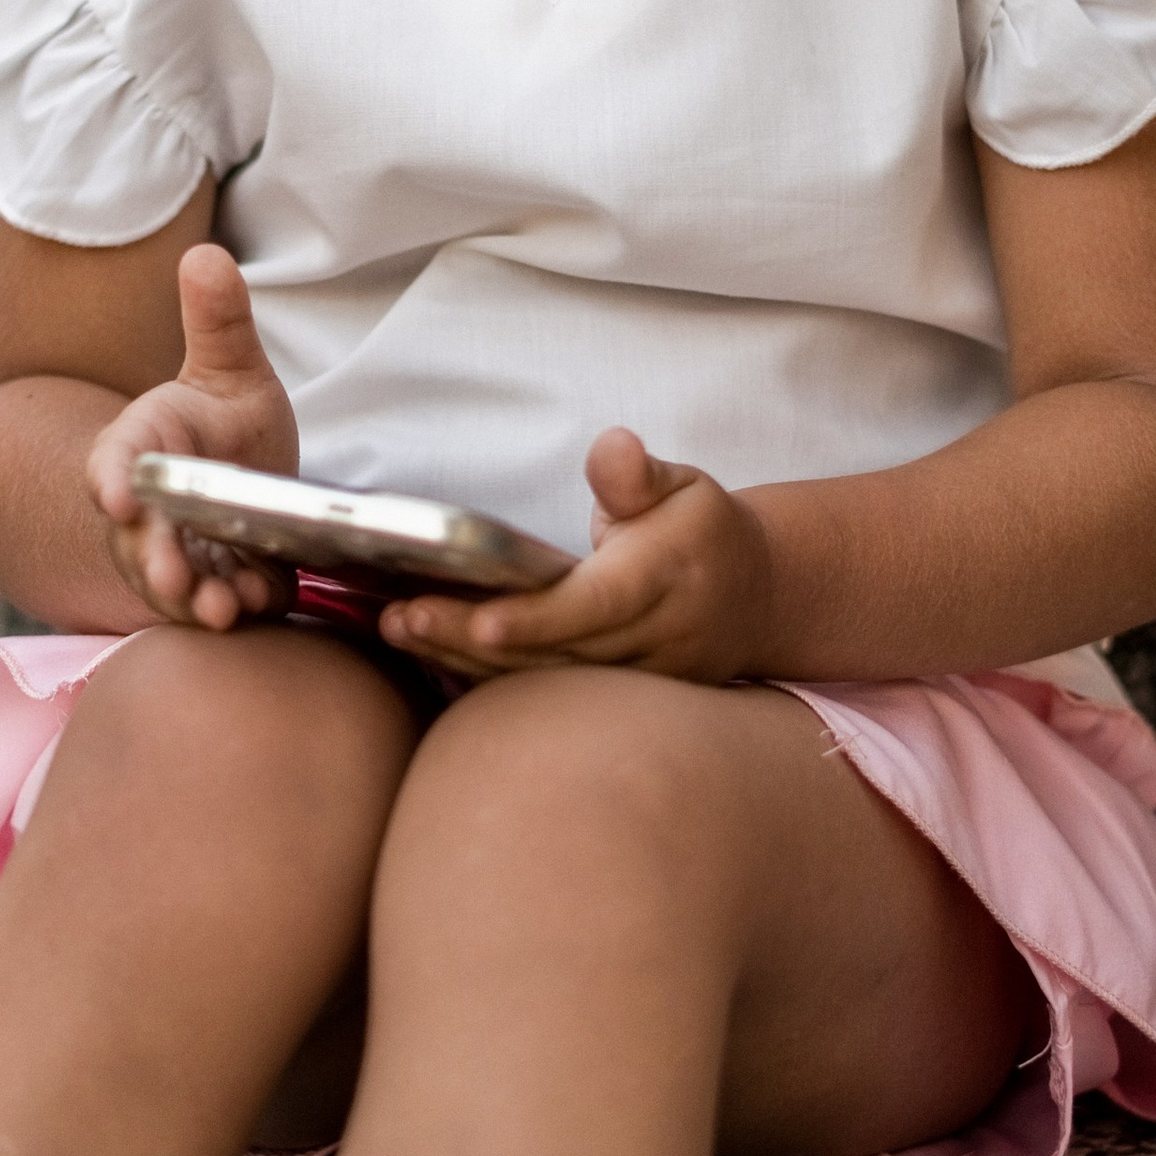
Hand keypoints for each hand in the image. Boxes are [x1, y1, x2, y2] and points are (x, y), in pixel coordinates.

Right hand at [88, 244, 300, 630]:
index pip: (115, 464)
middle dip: (154, 559)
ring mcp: (176, 557)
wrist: (236, 485)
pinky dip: (233, 609)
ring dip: (194, 599)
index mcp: (143, 448)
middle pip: (139, 539)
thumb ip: (219, 320)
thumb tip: (206, 254)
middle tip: (172, 575)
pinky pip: (216, 605)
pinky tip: (256, 608)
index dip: (113, 480)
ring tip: (222, 607)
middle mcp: (148, 511)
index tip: (118, 496)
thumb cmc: (225, 424)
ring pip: (173, 585)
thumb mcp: (231, 370)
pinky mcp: (214, 589)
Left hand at [377, 427, 773, 681]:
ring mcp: (638, 683)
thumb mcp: (682, 485)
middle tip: (401, 618)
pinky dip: (486, 677)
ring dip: (465, 660)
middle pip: (556, 652)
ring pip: (545, 683)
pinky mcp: (618, 706)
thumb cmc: (702, 532)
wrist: (755, 602)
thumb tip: (613, 449)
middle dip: (472, 640)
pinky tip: (432, 651)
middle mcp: (655, 639)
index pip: (597, 604)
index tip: (480, 616)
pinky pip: (547, 697)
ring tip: (400, 629)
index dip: (537, 617)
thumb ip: (636, 474)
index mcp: (667, 577)